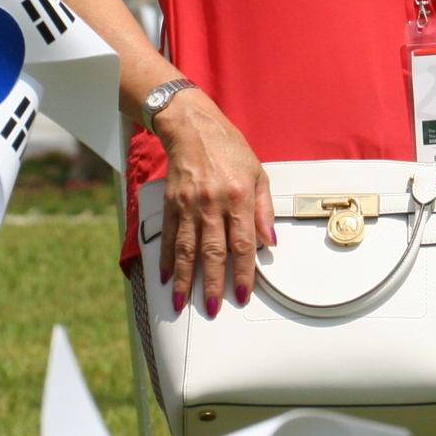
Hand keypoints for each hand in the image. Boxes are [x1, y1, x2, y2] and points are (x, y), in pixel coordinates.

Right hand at [153, 89, 273, 318]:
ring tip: (183, 302)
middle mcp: (213, 203)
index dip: (243, 273)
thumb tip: (269, 242)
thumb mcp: (258, 173)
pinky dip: (167, 258)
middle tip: (213, 308)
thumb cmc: (228, 148)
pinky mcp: (172, 202)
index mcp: (239, 197)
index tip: (243, 294)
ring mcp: (189, 204)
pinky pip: (169, 235)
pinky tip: (167, 276)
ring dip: (185, 278)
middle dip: (213, 284)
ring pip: (187, 249)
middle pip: (213, 252)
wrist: (193, 127)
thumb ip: (264, 210)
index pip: (243, 244)